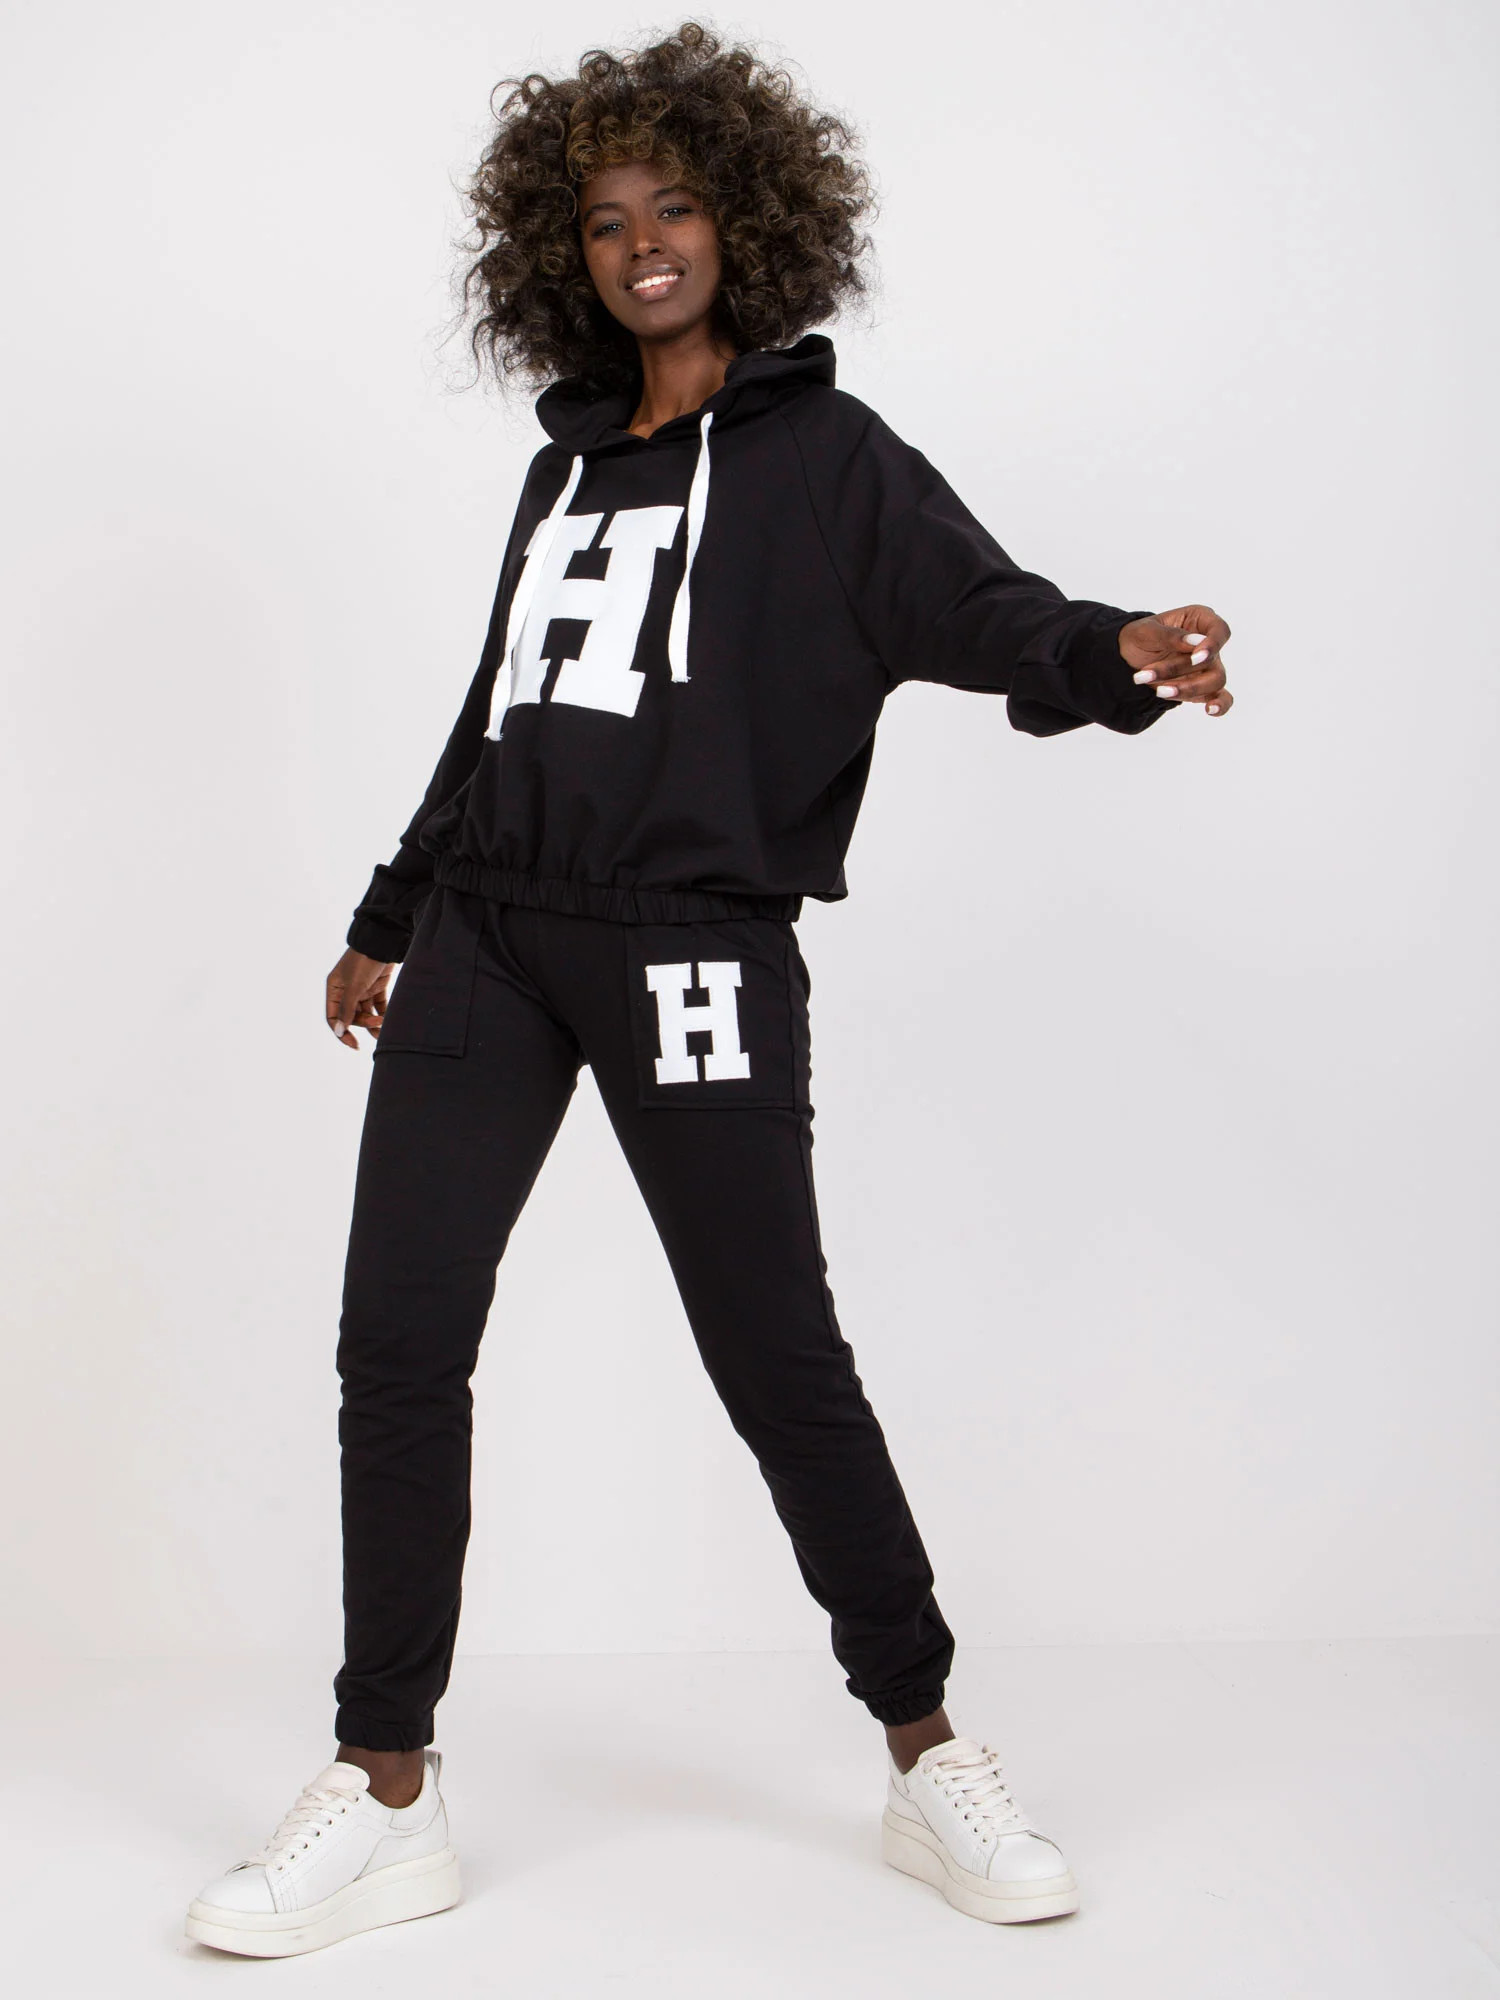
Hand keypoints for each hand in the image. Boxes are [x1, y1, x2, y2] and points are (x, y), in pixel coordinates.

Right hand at [326, 948, 393, 1048]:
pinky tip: (389, 1020)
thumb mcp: (355, 985)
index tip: (353, 1044)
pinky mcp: (377, 986)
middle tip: (378, 1022)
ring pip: (366, 1013)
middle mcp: (346, 990)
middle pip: (352, 1017)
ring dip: (375, 1022)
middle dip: (364, 1022)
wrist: (385, 942)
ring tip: (385, 1029)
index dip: (342, 1032)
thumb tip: (339, 1031)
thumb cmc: (365, 961)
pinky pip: (378, 1005)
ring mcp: (362, 989)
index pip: (334, 1017)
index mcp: (335, 989)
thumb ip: (347, 1009)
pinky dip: (383, 1013)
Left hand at [1118, 606, 1233, 715]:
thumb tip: (1196, 643)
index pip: (1220, 630)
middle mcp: (1208, 645)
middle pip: (1212, 660)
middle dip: (1180, 670)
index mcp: (1200, 621)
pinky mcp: (1204, 688)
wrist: (1127, 658)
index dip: (1212, 644)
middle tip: (1147, 673)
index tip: (1196, 657)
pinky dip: (1219, 705)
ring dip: (1186, 688)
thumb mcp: (1147, 631)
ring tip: (1158, 691)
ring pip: (1214, 680)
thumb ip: (1171, 636)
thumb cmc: (1140, 637)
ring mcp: (1208, 667)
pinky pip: (1221, 697)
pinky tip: (1210, 710)